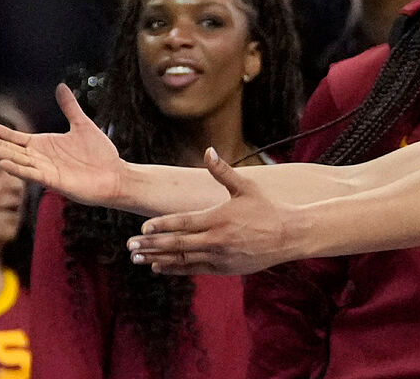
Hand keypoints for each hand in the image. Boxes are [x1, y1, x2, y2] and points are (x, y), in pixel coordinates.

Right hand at [0, 83, 126, 205]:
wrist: (116, 175)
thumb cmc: (99, 154)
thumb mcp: (83, 124)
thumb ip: (70, 107)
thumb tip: (61, 86)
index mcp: (42, 145)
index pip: (13, 137)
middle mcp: (39, 158)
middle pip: (6, 148)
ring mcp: (44, 170)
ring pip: (14, 160)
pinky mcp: (53, 181)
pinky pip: (32, 174)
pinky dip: (17, 169)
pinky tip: (3, 163)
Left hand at [129, 148, 296, 275]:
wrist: (290, 235)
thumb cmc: (267, 208)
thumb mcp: (246, 187)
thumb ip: (223, 171)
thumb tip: (208, 151)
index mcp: (219, 217)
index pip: (183, 222)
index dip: (161, 225)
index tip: (143, 228)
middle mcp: (217, 239)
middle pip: (177, 244)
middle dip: (151, 245)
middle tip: (130, 246)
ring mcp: (220, 256)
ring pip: (182, 260)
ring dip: (158, 259)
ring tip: (138, 259)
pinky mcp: (224, 268)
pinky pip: (194, 270)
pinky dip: (175, 269)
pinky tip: (160, 267)